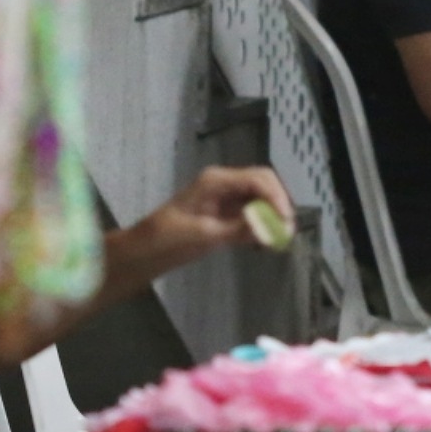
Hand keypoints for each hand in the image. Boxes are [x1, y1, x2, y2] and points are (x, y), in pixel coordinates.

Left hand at [129, 166, 294, 275]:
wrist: (143, 252)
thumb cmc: (165, 240)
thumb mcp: (202, 235)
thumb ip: (237, 229)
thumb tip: (269, 226)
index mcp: (216, 181)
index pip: (258, 178)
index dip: (276, 197)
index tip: (286, 220)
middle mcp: (224, 185)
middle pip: (263, 185)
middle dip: (279, 204)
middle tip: (287, 230)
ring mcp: (225, 199)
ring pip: (260, 200)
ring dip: (272, 216)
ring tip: (280, 238)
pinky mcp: (225, 216)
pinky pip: (251, 215)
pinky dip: (262, 226)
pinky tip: (267, 242)